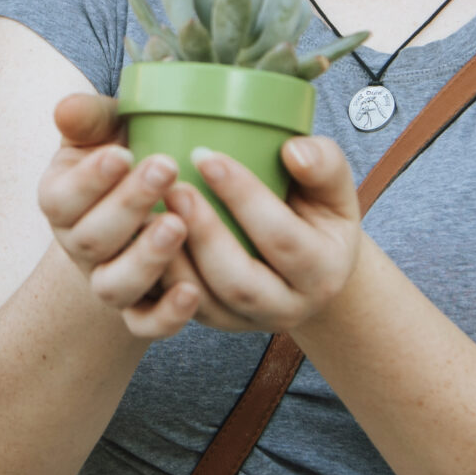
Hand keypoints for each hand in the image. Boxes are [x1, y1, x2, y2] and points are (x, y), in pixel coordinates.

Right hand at [37, 93, 204, 338]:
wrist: (150, 201)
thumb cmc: (129, 152)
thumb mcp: (105, 129)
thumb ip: (89, 118)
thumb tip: (67, 108)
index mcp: (61, 202)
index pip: (61, 199)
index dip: (89, 181)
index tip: (123, 153)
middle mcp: (80, 247)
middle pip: (91, 240)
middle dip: (128, 205)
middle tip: (166, 168)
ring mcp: (109, 281)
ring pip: (114, 287)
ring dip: (145, 259)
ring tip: (177, 225)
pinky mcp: (142, 309)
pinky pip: (145, 324)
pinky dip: (166, 316)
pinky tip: (192, 291)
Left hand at [163, 139, 363, 334]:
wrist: (304, 261)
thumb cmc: (314, 209)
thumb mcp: (334, 187)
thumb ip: (323, 165)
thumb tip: (294, 152)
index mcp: (323, 272)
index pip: (282, 238)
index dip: (243, 197)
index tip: (206, 156)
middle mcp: (288, 308)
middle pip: (240, 282)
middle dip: (204, 234)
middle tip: (174, 188)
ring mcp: (247, 322)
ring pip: (203, 303)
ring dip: (173, 259)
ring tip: (151, 211)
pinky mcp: (215, 322)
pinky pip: (178, 313)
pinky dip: (157, 277)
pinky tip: (141, 237)